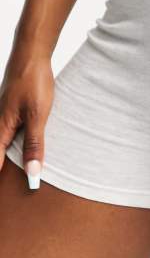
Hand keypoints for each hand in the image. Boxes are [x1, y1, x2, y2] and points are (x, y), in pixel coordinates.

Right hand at [0, 51, 53, 188]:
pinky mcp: (11, 110)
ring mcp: (3, 116)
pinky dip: (14, 145)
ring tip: (23, 173)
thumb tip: (33, 173)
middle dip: (4, 170)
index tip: (4, 204)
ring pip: (4, 144)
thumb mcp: (38, 116)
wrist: (31, 54)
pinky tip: (23, 149)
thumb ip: (34, 144)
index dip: (0, 179)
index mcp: (0, 129)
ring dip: (9, 158)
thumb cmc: (34, 82)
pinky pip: (9, 133)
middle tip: (12, 192)